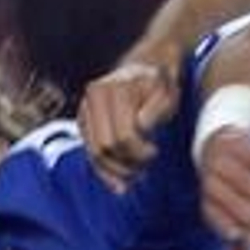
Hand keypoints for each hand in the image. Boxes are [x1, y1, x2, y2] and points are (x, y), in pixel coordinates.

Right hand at [78, 54, 179, 191]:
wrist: (146, 65)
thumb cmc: (160, 83)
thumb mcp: (166, 93)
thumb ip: (155, 109)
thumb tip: (139, 126)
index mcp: (112, 90)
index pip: (123, 136)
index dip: (140, 151)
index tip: (155, 152)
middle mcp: (93, 97)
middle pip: (105, 147)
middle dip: (126, 164)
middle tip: (145, 169)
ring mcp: (85, 108)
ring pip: (94, 153)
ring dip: (115, 172)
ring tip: (136, 176)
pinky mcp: (83, 121)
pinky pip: (90, 151)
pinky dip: (103, 170)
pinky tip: (118, 183)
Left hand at [197, 127, 249, 249]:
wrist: (218, 143)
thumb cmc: (227, 189)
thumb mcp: (228, 215)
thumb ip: (235, 245)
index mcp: (209, 200)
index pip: (214, 214)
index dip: (225, 224)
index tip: (239, 237)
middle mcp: (212, 180)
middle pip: (226, 197)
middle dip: (246, 213)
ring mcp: (225, 160)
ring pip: (243, 178)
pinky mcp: (241, 144)